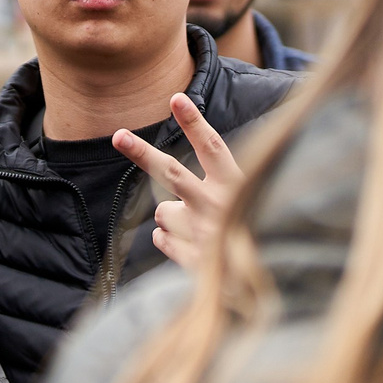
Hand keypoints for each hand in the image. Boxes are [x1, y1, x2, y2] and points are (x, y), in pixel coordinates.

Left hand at [115, 92, 245, 275]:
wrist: (263, 286)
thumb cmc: (257, 235)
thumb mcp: (251, 201)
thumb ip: (219, 188)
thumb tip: (175, 193)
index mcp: (237, 187)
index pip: (213, 147)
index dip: (194, 122)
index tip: (176, 97)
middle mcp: (218, 206)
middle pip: (172, 173)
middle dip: (142, 152)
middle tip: (119, 136)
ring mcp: (202, 233)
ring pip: (163, 212)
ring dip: (173, 217)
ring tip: (199, 229)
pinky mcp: (190, 259)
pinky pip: (161, 238)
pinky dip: (171, 240)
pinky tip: (194, 247)